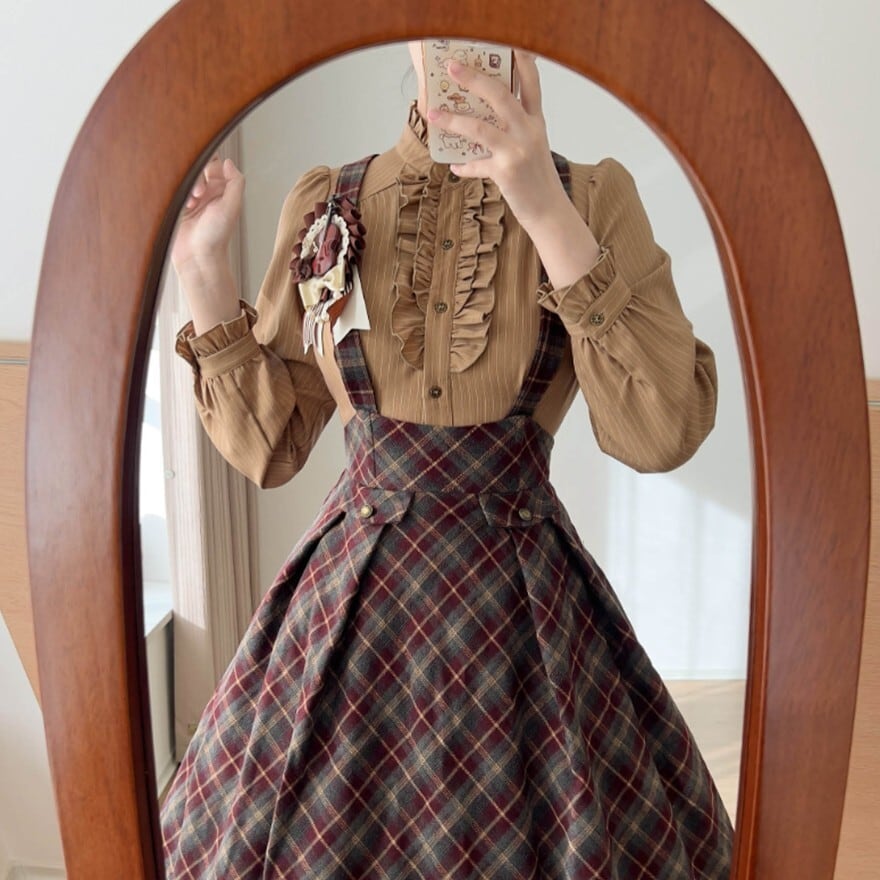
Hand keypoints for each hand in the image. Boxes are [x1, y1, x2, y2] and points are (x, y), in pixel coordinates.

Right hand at [171, 156, 244, 272]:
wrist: (197, 257)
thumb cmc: (216, 237)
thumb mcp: (232, 207)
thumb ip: (235, 182)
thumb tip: (229, 161)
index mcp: (221, 190)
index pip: (213, 163)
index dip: (208, 163)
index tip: (207, 175)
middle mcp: (206, 192)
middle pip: (195, 167)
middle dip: (195, 177)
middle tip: (199, 194)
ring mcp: (189, 198)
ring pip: (181, 177)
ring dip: (185, 187)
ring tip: (190, 204)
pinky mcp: (175, 205)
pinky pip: (170, 188)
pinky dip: (173, 192)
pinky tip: (180, 207)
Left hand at [426, 50, 567, 230]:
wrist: (549, 211)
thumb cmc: (537, 178)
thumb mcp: (532, 146)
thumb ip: (513, 129)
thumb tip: (481, 118)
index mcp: (536, 121)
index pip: (530, 83)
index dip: (520, 60)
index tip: (507, 42)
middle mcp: (529, 131)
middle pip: (501, 95)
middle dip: (474, 78)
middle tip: (453, 67)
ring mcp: (517, 151)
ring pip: (481, 127)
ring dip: (453, 119)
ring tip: (433, 114)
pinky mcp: (506, 172)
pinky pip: (476, 164)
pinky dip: (463, 166)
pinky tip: (453, 166)